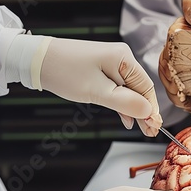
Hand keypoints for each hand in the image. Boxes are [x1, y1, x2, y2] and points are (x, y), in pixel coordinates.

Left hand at [6, 34, 163, 135]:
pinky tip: (126, 118)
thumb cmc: (64, 72)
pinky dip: (122, 103)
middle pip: (140, 89)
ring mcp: (111, 63)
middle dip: (145, 111)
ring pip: (130, 90)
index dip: (151, 109)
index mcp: (123, 58)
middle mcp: (121, 58)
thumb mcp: (97, 92)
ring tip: (141, 128)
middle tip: (150, 132)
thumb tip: (148, 111)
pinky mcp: (102, 69)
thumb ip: (125, 103)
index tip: (154, 128)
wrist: (36, 60)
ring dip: (134, 109)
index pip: (146, 87)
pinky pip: (119, 88)